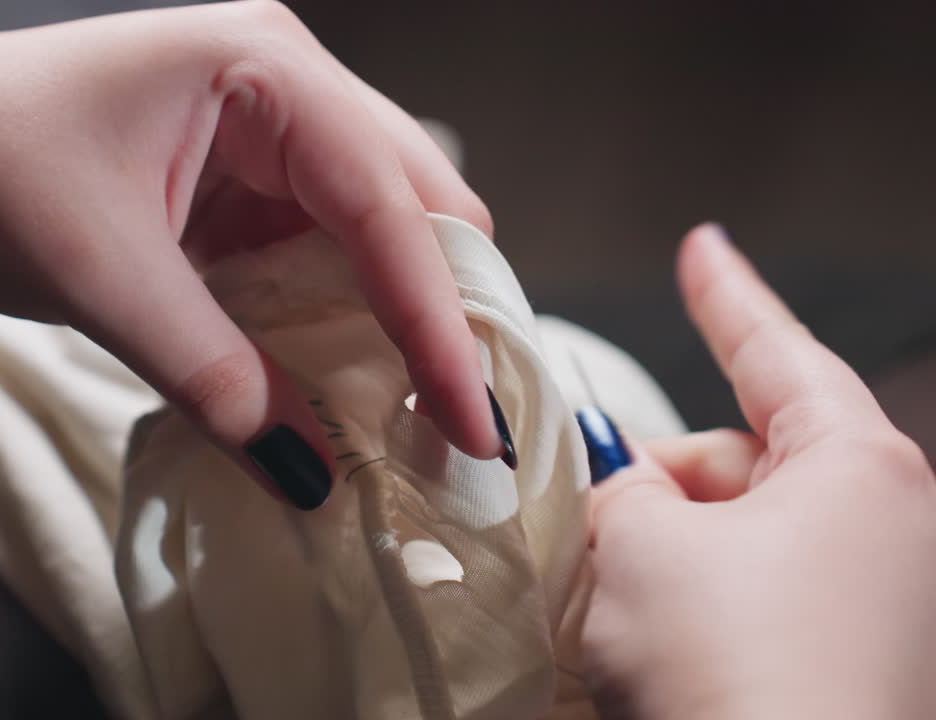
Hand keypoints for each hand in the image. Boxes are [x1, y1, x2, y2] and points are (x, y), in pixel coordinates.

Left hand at [0, 1, 503, 508]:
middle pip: (412, 205)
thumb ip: (215, 377)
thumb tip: (311, 473)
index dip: (441, 322)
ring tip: (411, 414)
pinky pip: (313, 257)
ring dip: (389, 322)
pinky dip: (331, 321)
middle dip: (440, 313)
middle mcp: (283, 90)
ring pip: (371, 235)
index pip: (390, 206)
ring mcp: (261, 137)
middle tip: (456, 422)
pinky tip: (336, 381)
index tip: (474, 422)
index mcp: (266, 69)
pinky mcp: (234, 187)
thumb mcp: (103, 277)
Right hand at [583, 224, 935, 718]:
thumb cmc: (735, 674)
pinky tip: (647, 645)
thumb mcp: (639, 545)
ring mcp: (871, 606)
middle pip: (743, 462)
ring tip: (615, 605)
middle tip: (591, 520)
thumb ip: (618, 494)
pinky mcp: (843, 666)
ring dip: (665, 553)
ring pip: (736, 540)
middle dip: (659, 482)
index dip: (724, 295)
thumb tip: (620, 497)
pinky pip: (750, 602)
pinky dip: (692, 606)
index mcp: (857, 470)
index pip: (777, 351)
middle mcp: (886, 532)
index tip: (703, 249)